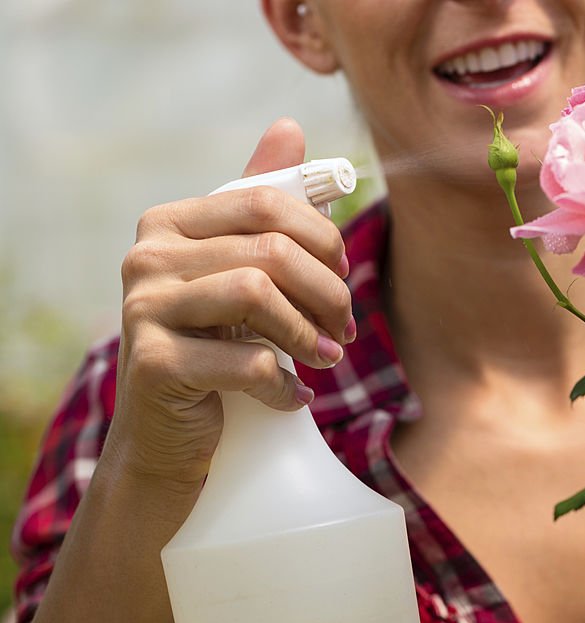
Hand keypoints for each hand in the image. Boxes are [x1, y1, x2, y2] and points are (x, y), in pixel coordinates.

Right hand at [107, 118, 352, 492]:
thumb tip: (289, 128)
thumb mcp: (237, 273)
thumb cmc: (212, 348)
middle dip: (327, 292)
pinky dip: (284, 383)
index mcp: (169, 223)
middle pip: (269, 250)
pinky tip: (293, 397)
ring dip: (308, 335)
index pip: (267, 202)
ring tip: (326, 361)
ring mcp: (143, 309)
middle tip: (344, 330)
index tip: (345, 278)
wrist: (165, 436)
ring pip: (258, 294)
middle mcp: (146, 257)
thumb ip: (258, 206)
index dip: (323, 239)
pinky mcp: (154, 364)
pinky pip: (247, 360)